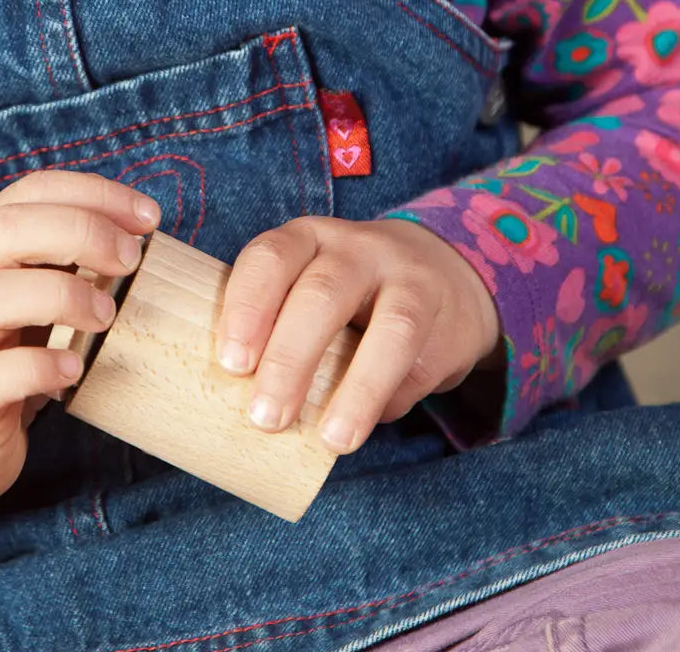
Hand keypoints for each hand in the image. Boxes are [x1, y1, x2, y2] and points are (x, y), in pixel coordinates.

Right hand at [0, 170, 160, 513]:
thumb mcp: (24, 295)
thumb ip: (64, 262)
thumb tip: (142, 238)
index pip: (31, 192)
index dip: (93, 193)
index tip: (149, 217)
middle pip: (6, 229)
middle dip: (80, 232)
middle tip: (131, 260)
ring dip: (62, 296)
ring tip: (106, 316)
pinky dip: (40, 367)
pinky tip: (74, 369)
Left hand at [215, 216, 501, 453]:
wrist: (447, 276)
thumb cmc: (350, 295)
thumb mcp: (308, 287)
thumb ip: (279, 327)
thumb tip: (243, 404)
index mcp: (308, 238)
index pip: (270, 258)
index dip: (247, 307)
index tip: (232, 364)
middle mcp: (358, 249)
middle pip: (322, 293)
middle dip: (290, 358)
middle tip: (265, 416)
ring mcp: (409, 281)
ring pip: (390, 328)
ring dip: (358, 390)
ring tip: (332, 439)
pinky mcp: (447, 323)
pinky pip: (418, 367)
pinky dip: (389, 402)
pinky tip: (362, 426)